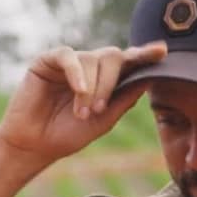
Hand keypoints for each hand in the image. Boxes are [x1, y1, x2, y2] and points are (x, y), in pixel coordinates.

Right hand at [0, 43, 167, 163]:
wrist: (34, 144)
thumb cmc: (68, 134)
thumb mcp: (103, 120)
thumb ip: (124, 99)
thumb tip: (149, 78)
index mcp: (108, 79)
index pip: (130, 62)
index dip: (146, 55)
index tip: (162, 51)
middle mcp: (91, 66)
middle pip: (113, 57)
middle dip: (110, 83)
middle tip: (99, 110)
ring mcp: (70, 61)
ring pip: (92, 59)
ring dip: (91, 88)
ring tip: (81, 112)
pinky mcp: (48, 60)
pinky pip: (68, 56)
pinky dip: (77, 73)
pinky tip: (78, 89)